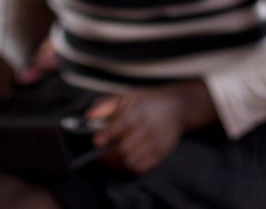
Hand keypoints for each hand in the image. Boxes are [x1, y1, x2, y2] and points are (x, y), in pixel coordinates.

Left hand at [91, 84, 208, 174]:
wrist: (177, 107)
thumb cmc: (148, 101)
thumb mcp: (128, 96)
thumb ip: (107, 105)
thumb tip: (88, 116)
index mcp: (140, 111)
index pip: (122, 125)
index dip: (107, 135)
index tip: (96, 141)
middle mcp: (149, 128)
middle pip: (125, 148)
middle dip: (108, 154)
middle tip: (99, 153)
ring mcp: (157, 142)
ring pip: (132, 161)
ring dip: (116, 162)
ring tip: (109, 158)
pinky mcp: (161, 153)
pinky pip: (142, 168)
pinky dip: (129, 167)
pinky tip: (123, 161)